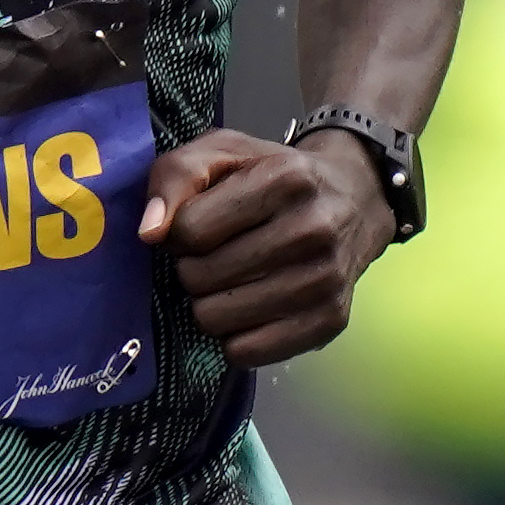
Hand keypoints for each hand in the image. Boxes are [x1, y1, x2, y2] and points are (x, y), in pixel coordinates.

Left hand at [139, 129, 391, 368]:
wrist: (353, 200)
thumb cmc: (273, 175)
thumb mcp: (222, 152)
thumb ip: (176, 177)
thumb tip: (150, 233)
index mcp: (285, 179)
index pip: (190, 230)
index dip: (180, 232)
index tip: (198, 226)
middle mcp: (312, 230)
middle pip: (199, 278)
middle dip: (193, 268)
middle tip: (215, 255)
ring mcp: (325, 280)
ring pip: (216, 319)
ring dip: (210, 304)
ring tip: (231, 280)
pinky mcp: (330, 321)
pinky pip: (247, 353)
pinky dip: (235, 336)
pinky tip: (248, 308)